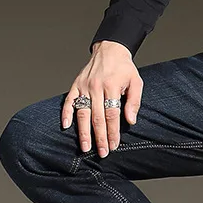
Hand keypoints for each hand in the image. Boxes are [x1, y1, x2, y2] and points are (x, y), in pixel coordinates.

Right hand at [61, 40, 143, 156]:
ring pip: (82, 112)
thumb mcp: (136, 82)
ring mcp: (84, 86)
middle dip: (100, 137)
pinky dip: (66, 113)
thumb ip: (134, 102)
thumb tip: (131, 121)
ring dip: (83, 132)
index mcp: (111, 86)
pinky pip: (69, 100)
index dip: (113, 132)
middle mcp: (95, 87)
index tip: (114, 146)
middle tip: (102, 153)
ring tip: (85, 147)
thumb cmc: (124, 69)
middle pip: (97, 117)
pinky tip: (65, 126)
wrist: (110, 49)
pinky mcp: (75, 84)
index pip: (112, 115)